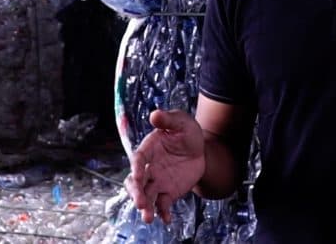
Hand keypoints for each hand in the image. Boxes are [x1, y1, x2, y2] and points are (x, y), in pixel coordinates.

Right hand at [124, 109, 205, 223]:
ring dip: (145, 207)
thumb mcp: (181, 122)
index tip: (138, 176)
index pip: (138, 160)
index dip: (136, 168)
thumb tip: (155, 115)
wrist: (199, 148)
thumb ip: (168, 120)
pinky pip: (163, 204)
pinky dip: (163, 212)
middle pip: (137, 182)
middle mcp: (149, 168)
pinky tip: (166, 220)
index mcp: (148, 149)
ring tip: (148, 218)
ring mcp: (157, 181)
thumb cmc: (186, 131)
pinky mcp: (168, 192)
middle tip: (140, 203)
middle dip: (136, 193)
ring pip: (147, 196)